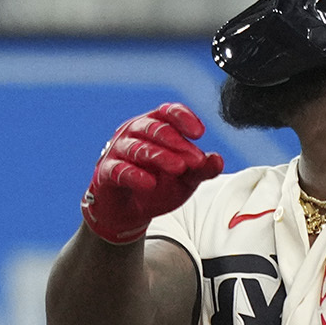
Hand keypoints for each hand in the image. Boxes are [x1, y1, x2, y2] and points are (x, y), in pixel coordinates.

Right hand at [82, 102, 219, 243]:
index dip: (184, 118)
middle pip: (156, 129)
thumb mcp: (185, 179)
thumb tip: (218, 160)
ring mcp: (119, 150)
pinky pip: (119, 170)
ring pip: (138, 147)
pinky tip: (149, 183)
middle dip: (178, 144)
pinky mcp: (107, 172)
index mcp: (156, 127)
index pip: (169, 112)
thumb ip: (201, 170)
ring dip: (160, 157)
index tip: (199, 133)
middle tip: (196, 160)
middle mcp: (135, 132)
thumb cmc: (157, 186)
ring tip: (179, 168)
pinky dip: (135, 175)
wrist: (129, 212)